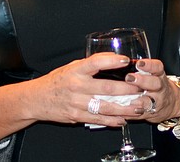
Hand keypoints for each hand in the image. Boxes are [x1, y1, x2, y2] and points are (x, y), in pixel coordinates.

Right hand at [27, 52, 141, 126]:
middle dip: (127, 89)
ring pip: (105, 106)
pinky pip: (98, 119)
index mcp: (75, 71)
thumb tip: (112, 58)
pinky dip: (112, 120)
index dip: (111, 61)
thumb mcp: (71, 67)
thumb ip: (90, 64)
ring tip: (138, 107)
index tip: (126, 60)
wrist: (37, 99)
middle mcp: (76, 86)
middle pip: (106, 87)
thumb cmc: (56, 81)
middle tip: (142, 88)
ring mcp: (77, 103)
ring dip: (124, 108)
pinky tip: (123, 119)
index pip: (95, 63)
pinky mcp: (77, 116)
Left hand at [118, 58, 179, 123]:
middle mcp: (159, 88)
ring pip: (148, 102)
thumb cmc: (156, 84)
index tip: (139, 63)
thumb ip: (140, 69)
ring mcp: (156, 102)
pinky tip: (122, 112)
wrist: (171, 103)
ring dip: (137, 102)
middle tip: (130, 78)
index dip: (149, 65)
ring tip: (129, 100)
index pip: (157, 67)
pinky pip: (140, 115)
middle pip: (155, 84)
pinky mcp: (150, 114)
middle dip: (142, 81)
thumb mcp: (154, 74)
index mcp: (159, 75)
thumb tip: (118, 61)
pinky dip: (130, 114)